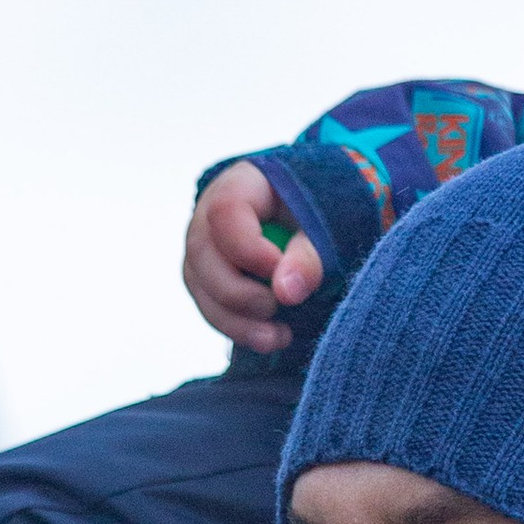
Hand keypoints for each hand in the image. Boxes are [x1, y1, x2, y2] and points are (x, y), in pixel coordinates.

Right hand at [186, 161, 327, 352]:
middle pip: (203, 254)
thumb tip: (286, 292)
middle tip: (276, 307)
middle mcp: (211, 216)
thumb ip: (308, 255)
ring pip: (201, 288)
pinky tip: (271, 338)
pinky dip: (239, 330)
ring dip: (238, 322)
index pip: (226, 212)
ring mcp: (204, 250)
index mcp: (241, 185)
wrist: (311, 222)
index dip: (248, 248)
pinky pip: (210, 308)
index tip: (278, 271)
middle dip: (237, 292)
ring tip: (280, 336)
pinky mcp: (207, 281)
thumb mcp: (323, 226)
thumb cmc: (320, 215)